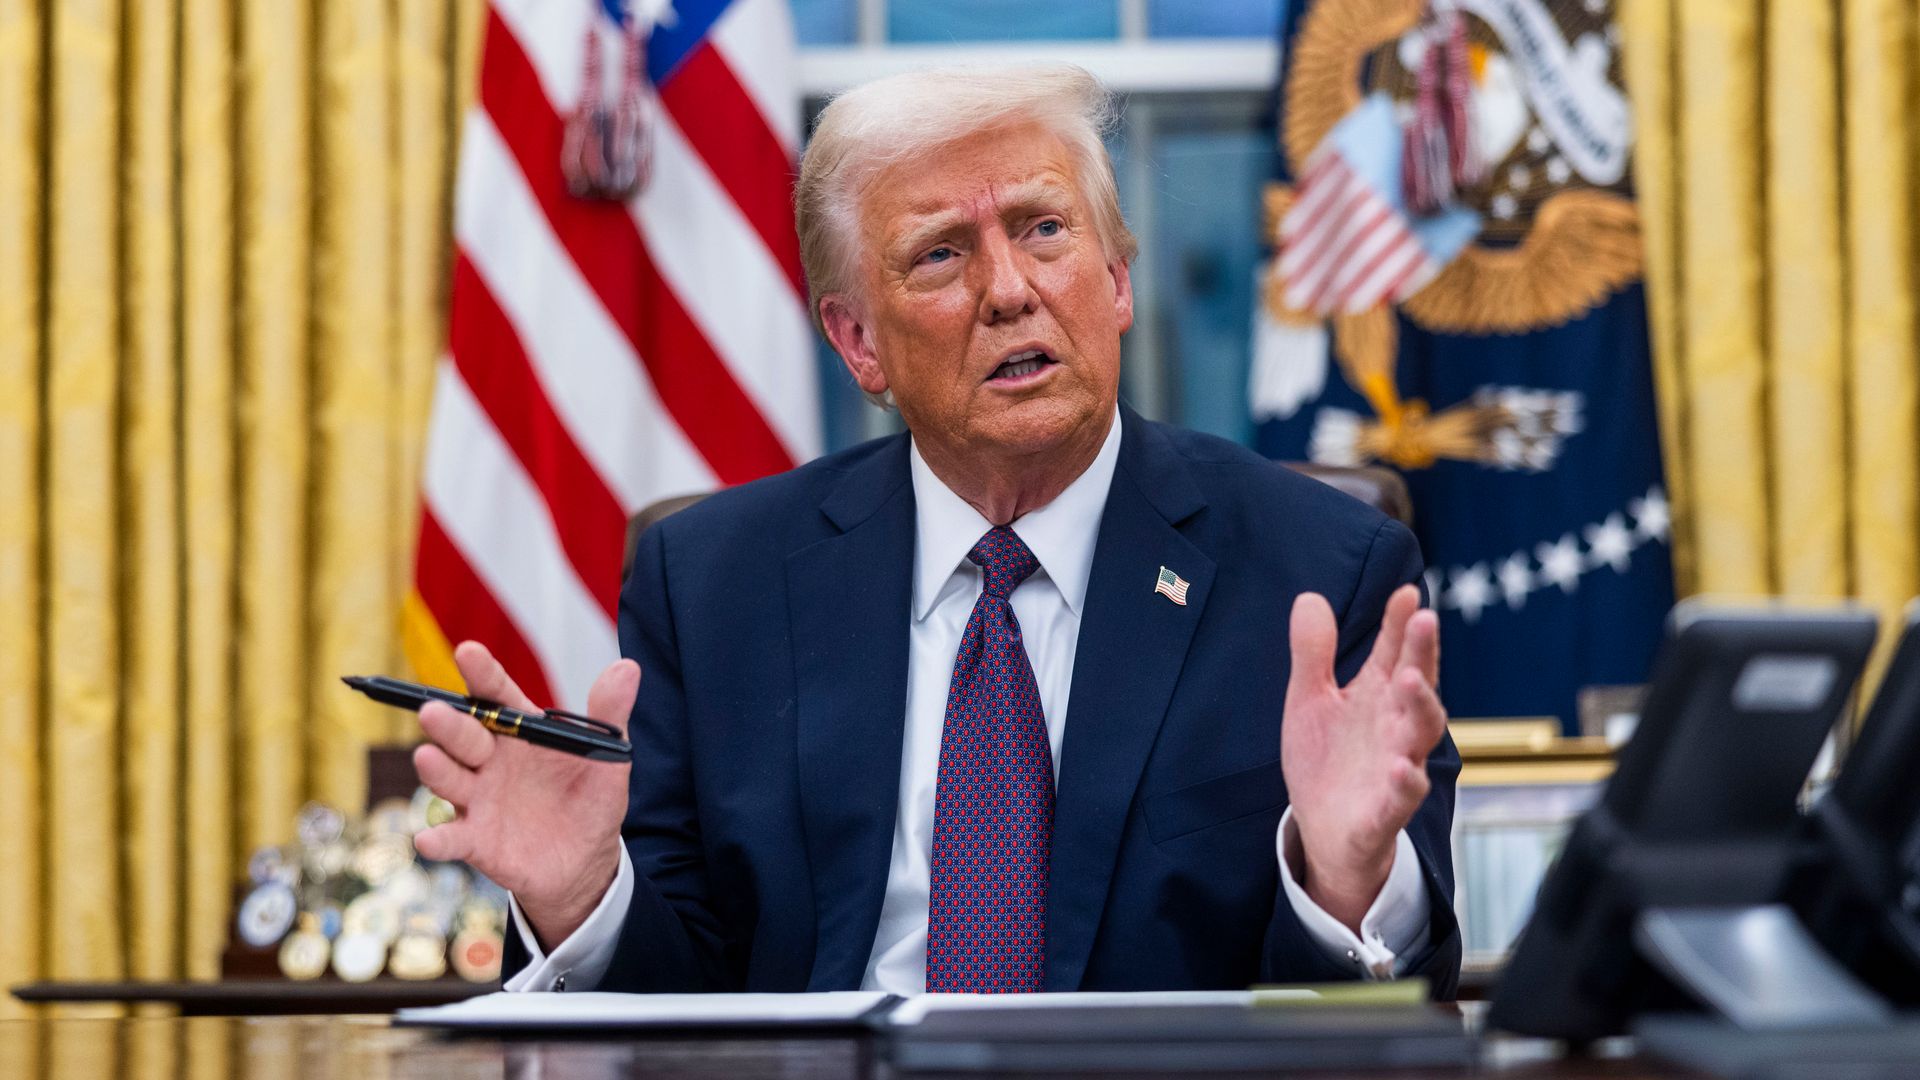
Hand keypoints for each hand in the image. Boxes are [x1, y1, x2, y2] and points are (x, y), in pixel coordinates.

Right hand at [412, 641, 639, 950]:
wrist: (585, 863)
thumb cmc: (590, 800)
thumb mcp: (606, 758)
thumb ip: (610, 713)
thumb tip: (628, 667)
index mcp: (520, 733)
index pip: (497, 697)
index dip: (482, 674)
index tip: (468, 652)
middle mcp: (490, 760)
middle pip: (464, 735)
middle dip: (448, 723)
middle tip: (435, 710)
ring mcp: (478, 799)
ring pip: (449, 778)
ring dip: (437, 768)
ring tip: (428, 757)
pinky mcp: (474, 840)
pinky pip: (451, 838)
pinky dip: (438, 840)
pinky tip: (428, 841)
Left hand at [1281, 583, 1444, 932]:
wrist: (1324, 830)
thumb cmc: (1327, 759)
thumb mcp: (1310, 701)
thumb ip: (1314, 654)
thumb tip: (1309, 597)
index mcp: (1378, 696)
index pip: (1395, 652)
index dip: (1400, 623)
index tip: (1405, 593)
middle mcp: (1396, 726)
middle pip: (1417, 684)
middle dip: (1421, 653)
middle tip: (1423, 618)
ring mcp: (1397, 767)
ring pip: (1420, 734)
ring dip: (1420, 706)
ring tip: (1409, 679)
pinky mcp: (1387, 809)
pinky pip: (1403, 795)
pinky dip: (1406, 782)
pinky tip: (1401, 766)